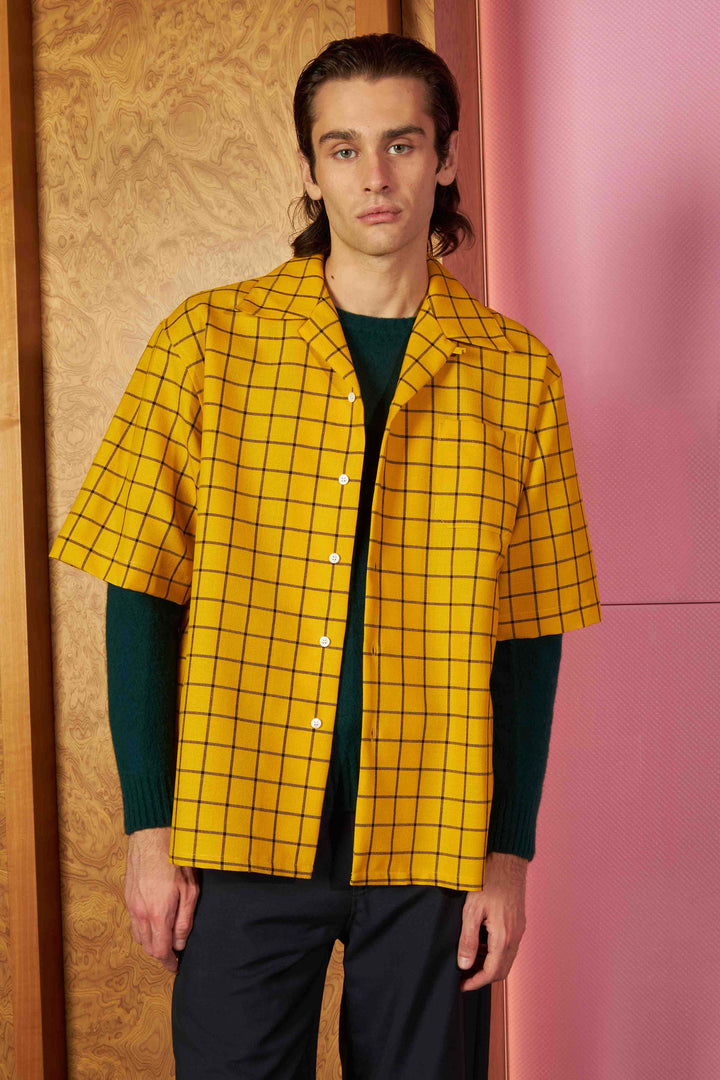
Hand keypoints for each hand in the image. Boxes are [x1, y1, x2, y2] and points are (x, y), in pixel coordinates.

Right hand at [125, 827, 199, 973]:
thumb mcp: (190, 891)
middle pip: (147, 947)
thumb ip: (185, 921)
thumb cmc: (175, 860)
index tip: (175, 967)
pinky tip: (153, 922)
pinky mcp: (128, 896)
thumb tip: (180, 943)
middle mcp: (141, 914)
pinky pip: (133, 922)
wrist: (152, 837)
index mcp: (158, 915)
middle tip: (173, 953)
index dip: (168, 963)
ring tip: (164, 938)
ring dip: (150, 942)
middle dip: (160, 953)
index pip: (160, 950)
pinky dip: (143, 929)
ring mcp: (132, 905)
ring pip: (138, 935)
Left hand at [456, 851, 527, 991]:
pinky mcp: (518, 922)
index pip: (492, 972)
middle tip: (463, 976)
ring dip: (489, 964)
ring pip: (506, 959)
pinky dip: (495, 952)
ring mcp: (519, 929)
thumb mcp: (471, 911)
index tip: (461, 986)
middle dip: (482, 977)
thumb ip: (468, 940)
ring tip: (468, 960)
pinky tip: (480, 943)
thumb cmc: (487, 881)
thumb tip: (464, 965)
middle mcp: (515, 936)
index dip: (475, 982)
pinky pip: (508, 946)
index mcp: (504, 936)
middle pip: (502, 970)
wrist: (507, 860)